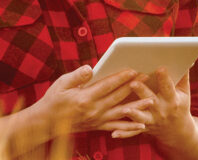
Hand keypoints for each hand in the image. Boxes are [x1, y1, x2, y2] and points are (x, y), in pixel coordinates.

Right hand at [30, 65, 154, 136]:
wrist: (46, 123)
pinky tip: (142, 125)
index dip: (121, 78)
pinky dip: (130, 127)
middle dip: (134, 86)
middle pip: (118, 97)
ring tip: (151, 100)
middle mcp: (93, 110)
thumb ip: (77, 76)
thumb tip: (91, 68)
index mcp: (84, 98)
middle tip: (147, 78)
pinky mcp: (98, 126)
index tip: (133, 70)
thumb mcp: (61, 84)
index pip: (107, 86)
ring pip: (121, 113)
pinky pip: (116, 127)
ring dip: (137, 107)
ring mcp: (96, 120)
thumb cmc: (54, 99)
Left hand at [112, 67, 195, 145]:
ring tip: (125, 109)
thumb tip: (187, 59)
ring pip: (140, 117)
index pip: (168, 87)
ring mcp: (152, 120)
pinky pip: (132, 132)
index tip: (160, 68)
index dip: (164, 78)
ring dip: (133, 113)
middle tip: (133, 83)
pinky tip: (114, 133)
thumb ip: (183, 76)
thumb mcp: (184, 92)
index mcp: (172, 100)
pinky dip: (124, 133)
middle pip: (150, 100)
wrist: (177, 131)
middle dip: (142, 92)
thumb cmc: (180, 105)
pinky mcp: (143, 128)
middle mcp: (161, 110)